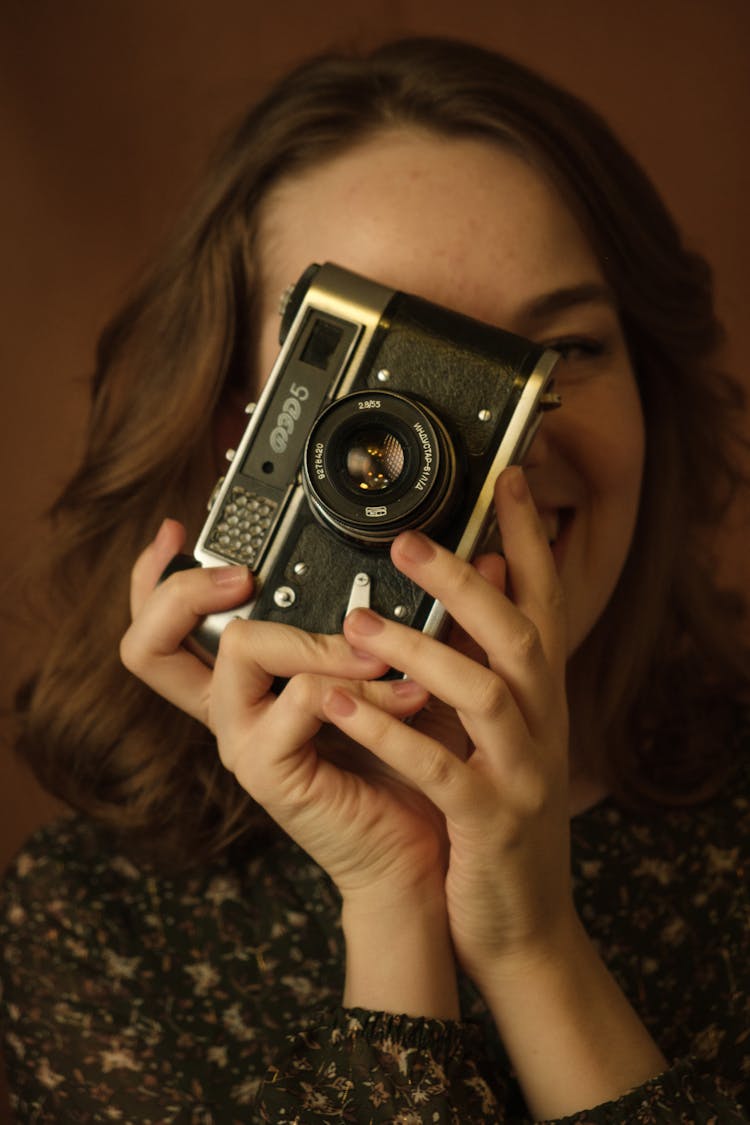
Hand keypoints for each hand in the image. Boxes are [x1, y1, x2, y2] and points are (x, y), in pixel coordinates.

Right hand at [121, 519, 445, 907]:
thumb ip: (385, 617)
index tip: (173, 528)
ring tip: (378, 660)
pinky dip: (363, 691)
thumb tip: (426, 546)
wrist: (425, 841)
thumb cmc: (406, 755)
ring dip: (318, 639)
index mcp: (247, 681)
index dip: (152, 577)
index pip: (165, 628)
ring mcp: (243, 740)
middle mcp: (231, 707)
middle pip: (149, 642)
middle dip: (186, 591)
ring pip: (237, 648)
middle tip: (243, 576)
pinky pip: (302, 699)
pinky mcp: (269, 771)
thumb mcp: (388, 669)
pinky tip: (408, 700)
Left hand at [322, 465, 572, 983]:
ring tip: (356, 625)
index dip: (531, 538)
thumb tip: (484, 574)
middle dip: (464, 582)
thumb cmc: (490, 811)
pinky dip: (389, 733)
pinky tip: (338, 706)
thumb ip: (485, 656)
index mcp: (540, 696)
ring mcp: (522, 774)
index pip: (546, 600)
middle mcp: (542, 725)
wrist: (516, 920)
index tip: (508, 480)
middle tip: (407, 540)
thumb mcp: (496, 729)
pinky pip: (441, 771)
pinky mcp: (489, 824)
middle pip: (521, 633)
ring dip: (420, 652)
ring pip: (485, 694)